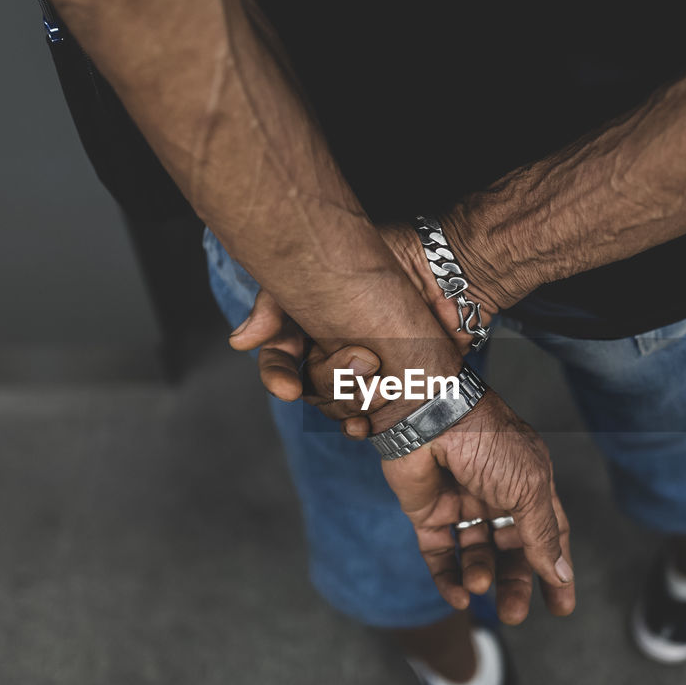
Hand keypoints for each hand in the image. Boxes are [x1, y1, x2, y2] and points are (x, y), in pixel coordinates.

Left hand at [227, 255, 574, 623]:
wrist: (428, 415)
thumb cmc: (486, 439)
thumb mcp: (529, 489)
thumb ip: (542, 534)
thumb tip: (560, 572)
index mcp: (530, 483)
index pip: (549, 534)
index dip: (556, 570)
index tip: (562, 606)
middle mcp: (497, 494)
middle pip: (510, 551)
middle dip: (515, 583)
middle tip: (515, 613)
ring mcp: (461, 502)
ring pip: (475, 554)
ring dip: (480, 576)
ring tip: (480, 586)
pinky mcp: (427, 511)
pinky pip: (440, 553)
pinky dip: (447, 577)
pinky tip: (457, 594)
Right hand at [229, 219, 508, 436]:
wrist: (445, 270)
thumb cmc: (387, 259)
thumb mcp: (322, 271)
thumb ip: (276, 305)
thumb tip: (240, 343)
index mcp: (312, 327)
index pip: (280, 360)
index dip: (278, 376)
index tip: (289, 388)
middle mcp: (332, 352)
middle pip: (311, 387)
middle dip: (334, 380)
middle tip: (365, 359)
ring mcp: (363, 374)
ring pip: (336, 406)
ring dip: (353, 400)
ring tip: (382, 380)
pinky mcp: (393, 390)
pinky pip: (366, 420)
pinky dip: (363, 425)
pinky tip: (366, 425)